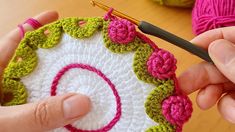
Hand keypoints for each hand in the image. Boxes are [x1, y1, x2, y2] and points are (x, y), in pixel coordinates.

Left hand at [0, 11, 90, 131]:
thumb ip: (37, 114)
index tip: (56, 17)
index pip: (15, 41)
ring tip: (79, 79)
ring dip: (56, 83)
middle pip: (31, 62)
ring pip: (36, 86)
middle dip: (54, 55)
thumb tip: (81, 101)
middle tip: (79, 52)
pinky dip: (52, 106)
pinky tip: (65, 107)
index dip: (35, 26)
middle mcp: (1, 84)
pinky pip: (37, 107)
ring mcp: (9, 102)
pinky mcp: (16, 116)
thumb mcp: (2, 124)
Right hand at [178, 26, 234, 122]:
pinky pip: (229, 100)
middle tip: (180, 83)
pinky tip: (233, 115)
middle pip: (218, 63)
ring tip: (205, 103)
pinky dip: (226, 108)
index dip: (208, 39)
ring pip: (220, 84)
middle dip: (199, 74)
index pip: (228, 36)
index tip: (187, 47)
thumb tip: (214, 47)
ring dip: (210, 95)